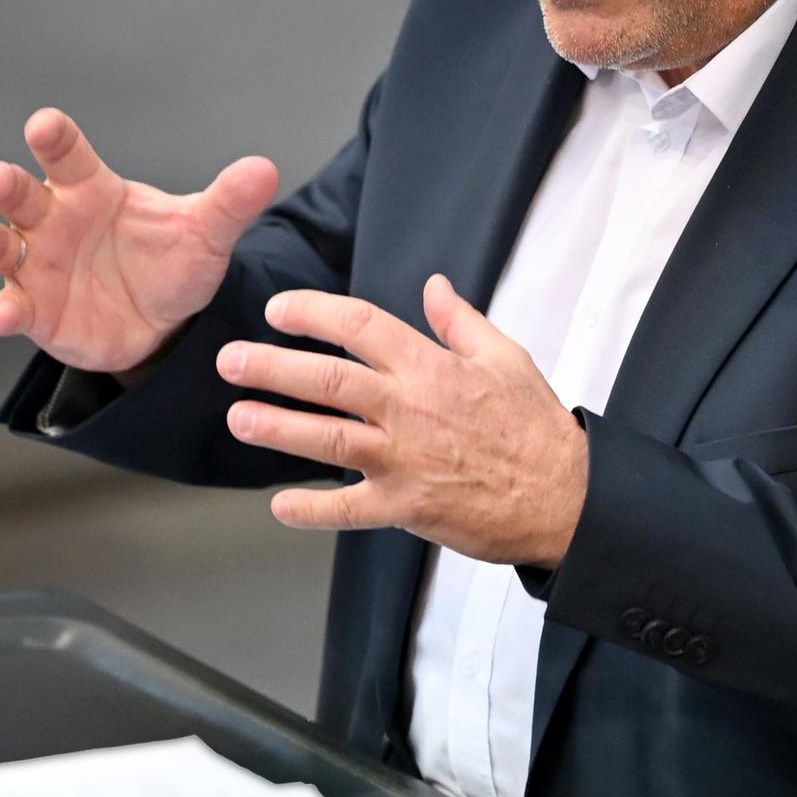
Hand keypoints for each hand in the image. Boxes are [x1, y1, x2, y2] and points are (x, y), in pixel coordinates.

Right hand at [0, 108, 278, 373]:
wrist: (164, 324)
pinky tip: (6, 315)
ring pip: (1, 246)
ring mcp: (38, 266)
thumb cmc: (172, 263)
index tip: (43, 125)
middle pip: (20, 195)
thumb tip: (265, 170)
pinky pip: (12, 307)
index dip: (53, 138)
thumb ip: (228, 203)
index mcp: (90, 188)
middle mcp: (55, 220)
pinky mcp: (35, 311)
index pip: (67, 154)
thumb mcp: (204, 234)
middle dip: (5, 185)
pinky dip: (4, 311)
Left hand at [215, 274, 587, 564]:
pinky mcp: (406, 506)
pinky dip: (313, 511)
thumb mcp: (506, 358)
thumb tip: (434, 285)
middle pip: (328, 381)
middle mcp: (409, 409)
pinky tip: (281, 506)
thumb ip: (460, 321)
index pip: (359, 326)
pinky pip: (350, 510)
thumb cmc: (536, 429)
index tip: (279, 311)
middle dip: (272, 367)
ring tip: (238, 418)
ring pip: (328, 439)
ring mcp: (404, 459)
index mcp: (430, 367)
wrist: (566, 497)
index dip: (313, 314)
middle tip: (230, 360)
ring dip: (278, 428)